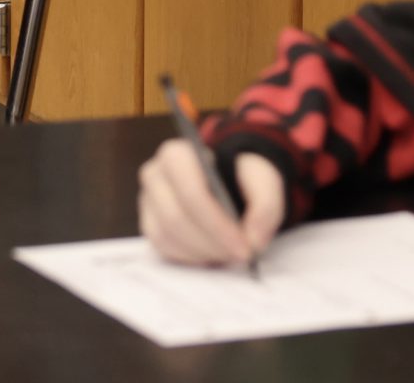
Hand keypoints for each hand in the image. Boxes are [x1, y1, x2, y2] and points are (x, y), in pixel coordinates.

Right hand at [138, 139, 284, 267]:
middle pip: (176, 219)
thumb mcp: (264, 180)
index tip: (246, 247)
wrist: (227, 179)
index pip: (190, 193)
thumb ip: (266, 206)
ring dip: (203, 253)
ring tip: (229, 254)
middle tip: (242, 257)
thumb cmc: (241, 177)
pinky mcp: (150, 224)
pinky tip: (212, 254)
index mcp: (177, 155)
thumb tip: (253, 240)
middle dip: (212, 244)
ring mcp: (148, 201)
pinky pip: (164, 250)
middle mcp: (155, 175)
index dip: (217, 225)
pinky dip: (192, 259)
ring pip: (168, 237)